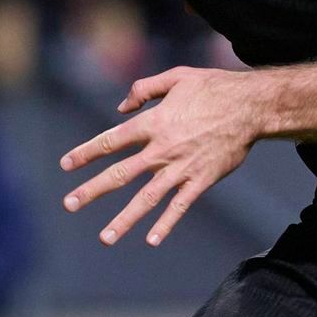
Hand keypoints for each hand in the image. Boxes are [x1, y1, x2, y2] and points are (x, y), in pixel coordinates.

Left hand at [59, 67, 256, 246]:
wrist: (251, 106)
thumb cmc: (213, 87)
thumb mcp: (176, 76)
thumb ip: (144, 89)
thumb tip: (120, 108)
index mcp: (154, 122)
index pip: (112, 141)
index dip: (86, 152)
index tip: (66, 165)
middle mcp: (162, 149)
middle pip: (121, 174)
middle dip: (92, 190)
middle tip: (69, 204)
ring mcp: (181, 168)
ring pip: (146, 198)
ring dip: (124, 219)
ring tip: (105, 237)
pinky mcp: (201, 181)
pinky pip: (179, 207)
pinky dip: (165, 224)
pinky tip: (150, 240)